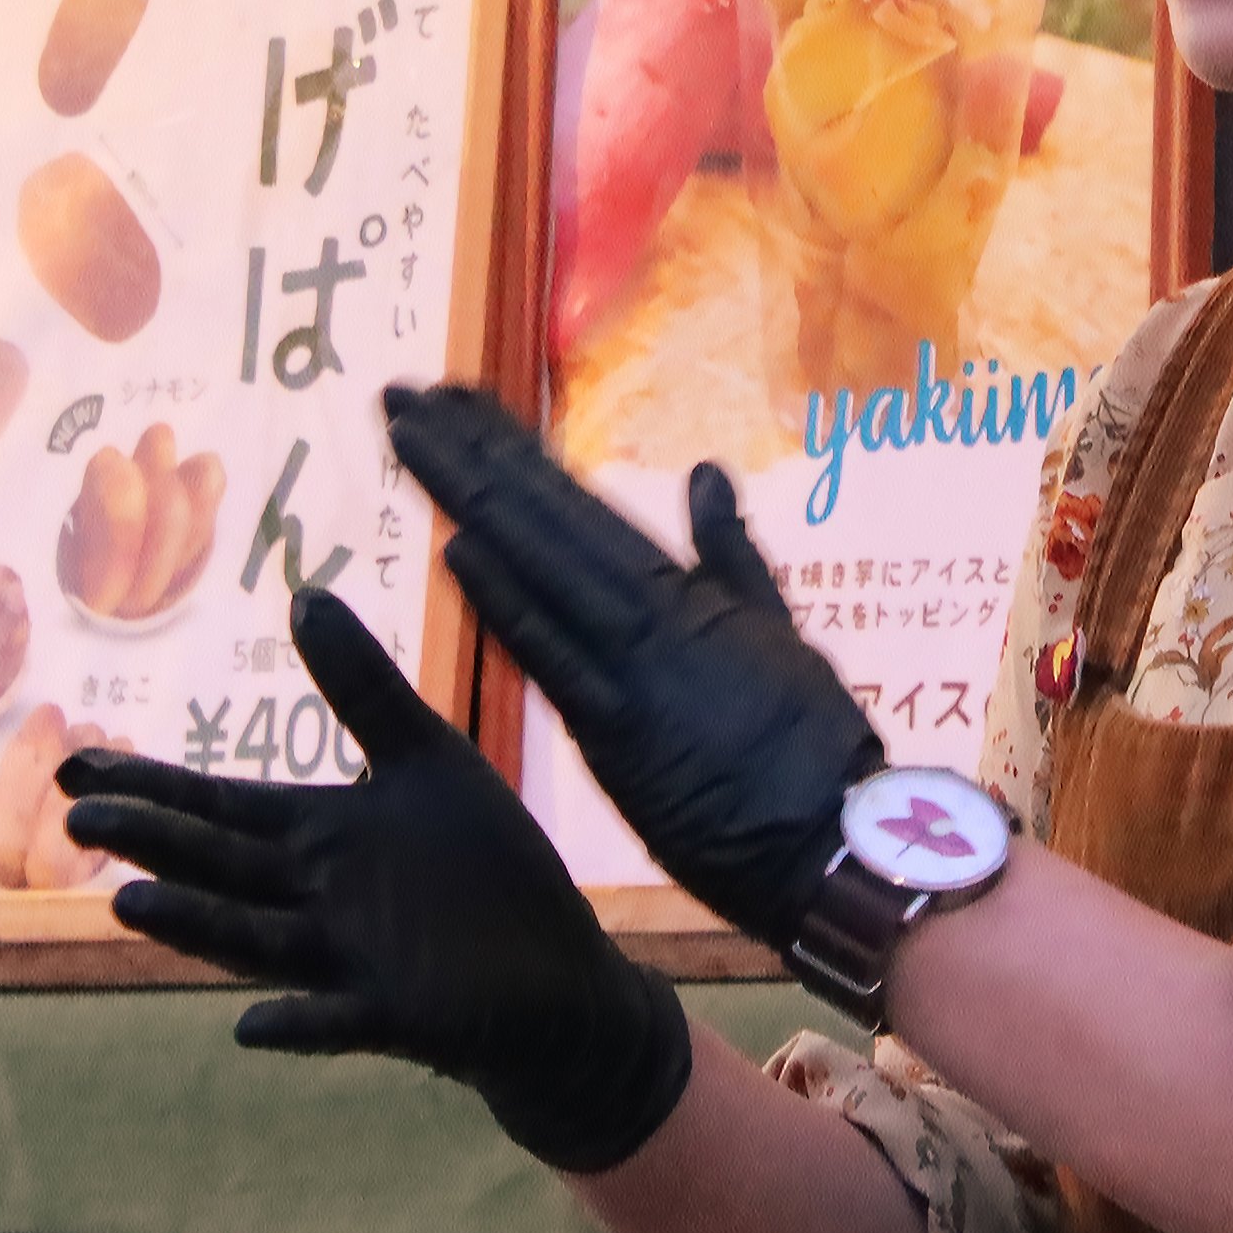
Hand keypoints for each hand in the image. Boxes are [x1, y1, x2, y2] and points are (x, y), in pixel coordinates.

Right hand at [54, 588, 694, 1175]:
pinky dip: (298, 1025)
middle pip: (218, 865)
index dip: (147, 788)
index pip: (216, 808)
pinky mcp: (398, 1015)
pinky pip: (338, 1022)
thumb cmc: (486, 874)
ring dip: (196, 926)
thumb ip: (362, 689)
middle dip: (150, 842)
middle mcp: (314, 899)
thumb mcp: (425, 761)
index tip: (71, 766)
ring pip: (257, 939)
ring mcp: (349, 961)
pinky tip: (252, 1024)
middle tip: (74, 821)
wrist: (563, 983)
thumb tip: (303, 596)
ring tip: (129, 904)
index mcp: (317, 837)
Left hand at [385, 384, 888, 954]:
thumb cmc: (812, 745)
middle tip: (401, 394)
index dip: (507, 447)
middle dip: (465, 452)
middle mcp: (646, 611)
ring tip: (407, 435)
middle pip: (540, 514)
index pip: (573, 500)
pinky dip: (508, 603)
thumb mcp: (777, 629)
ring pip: (538, 564)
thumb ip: (732, 553)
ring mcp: (628, 667)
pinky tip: (457, 550)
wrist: (831, 838)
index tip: (452, 399)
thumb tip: (707, 473)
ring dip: (466, 497)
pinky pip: (553, 657)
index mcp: (679, 588)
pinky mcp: (615, 733)